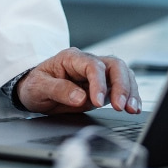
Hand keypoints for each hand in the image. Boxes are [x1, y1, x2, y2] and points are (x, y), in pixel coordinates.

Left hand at [15, 48, 140, 115]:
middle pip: (113, 65)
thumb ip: (58, 90)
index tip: (97, 102)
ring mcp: (98, 74)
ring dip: (129, 91)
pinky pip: (122, 86)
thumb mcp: (38, 87)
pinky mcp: (103, 86)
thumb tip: (80, 97)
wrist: (34, 89)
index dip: (98, 83)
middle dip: (121, 85)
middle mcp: (87, 63)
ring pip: (122, 74)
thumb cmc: (35, 85)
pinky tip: (134, 107)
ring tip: (131, 109)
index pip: (92, 65)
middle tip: (120, 106)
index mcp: (71, 58)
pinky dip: (130, 96)